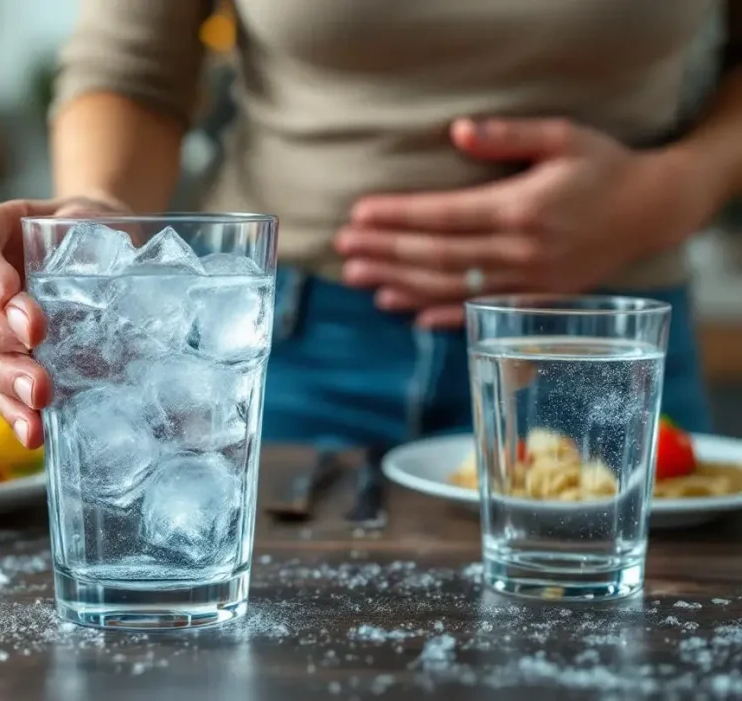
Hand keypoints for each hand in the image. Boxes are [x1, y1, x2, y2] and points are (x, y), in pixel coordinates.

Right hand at [0, 194, 129, 447]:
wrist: (104, 253)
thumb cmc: (93, 231)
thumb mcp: (97, 222)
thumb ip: (92, 236)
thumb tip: (103, 266)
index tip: (8, 290)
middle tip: (34, 342)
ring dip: (6, 378)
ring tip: (39, 396)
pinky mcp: (6, 362)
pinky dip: (14, 412)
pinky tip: (34, 431)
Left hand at [335, 118, 711, 326]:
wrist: (653, 210)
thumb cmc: (604, 166)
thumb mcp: (564, 136)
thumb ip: (509, 136)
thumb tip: (459, 130)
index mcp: (523, 208)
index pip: (445, 215)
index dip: (399, 216)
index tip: (358, 214)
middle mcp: (522, 250)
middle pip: (439, 255)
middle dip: (387, 252)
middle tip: (344, 250)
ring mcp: (529, 281)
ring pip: (453, 287)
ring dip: (402, 284)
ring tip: (361, 280)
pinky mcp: (536, 299)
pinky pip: (481, 312)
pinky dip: (443, 316)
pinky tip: (408, 313)